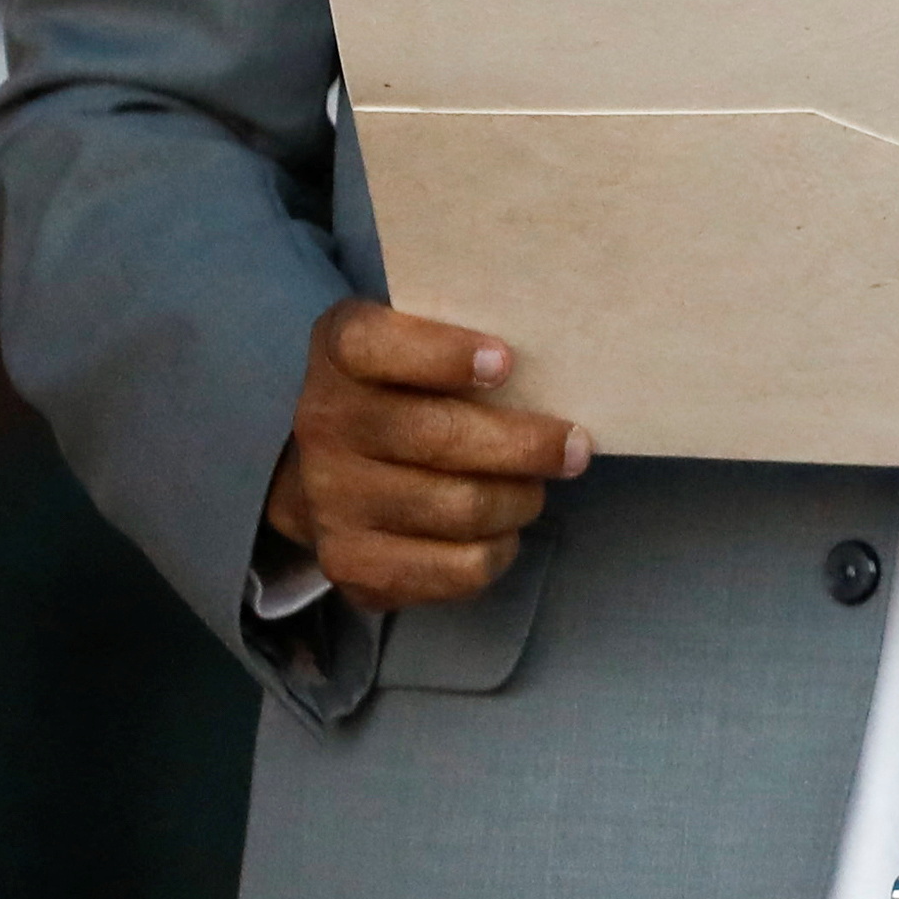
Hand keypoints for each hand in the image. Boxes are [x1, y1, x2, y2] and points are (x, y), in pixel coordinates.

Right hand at [265, 301, 587, 611]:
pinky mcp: (352, 563)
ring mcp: (330, 500)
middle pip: (441, 438)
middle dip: (527, 446)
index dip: (442, 355)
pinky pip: (457, 568)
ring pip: (462, 507)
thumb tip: (560, 352)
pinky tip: (501, 530)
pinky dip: (498, 550)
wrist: (329, 469)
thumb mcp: (423, 338)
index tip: (505, 363)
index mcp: (340, 353)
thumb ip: (473, 329)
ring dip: (520, 499)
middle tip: (575, 447)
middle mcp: (324, 424)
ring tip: (532, 487)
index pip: (373, 346)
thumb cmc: (409, 391)